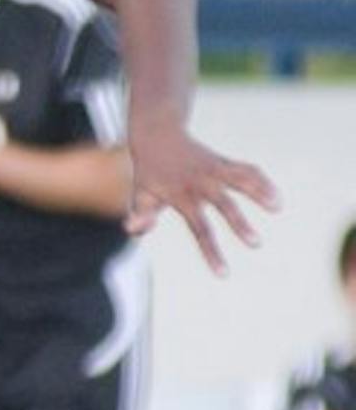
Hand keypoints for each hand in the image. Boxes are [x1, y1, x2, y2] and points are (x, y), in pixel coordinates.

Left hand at [125, 120, 278, 273]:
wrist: (157, 136)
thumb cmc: (149, 173)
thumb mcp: (140, 195)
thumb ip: (140, 214)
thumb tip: (133, 230)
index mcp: (181, 197)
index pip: (199, 229)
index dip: (211, 251)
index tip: (224, 273)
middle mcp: (200, 183)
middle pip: (224, 206)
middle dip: (240, 225)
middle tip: (257, 244)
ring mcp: (213, 170)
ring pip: (240, 180)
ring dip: (259, 192)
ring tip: (277, 207)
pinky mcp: (222, 161)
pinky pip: (245, 169)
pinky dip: (261, 180)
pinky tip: (275, 195)